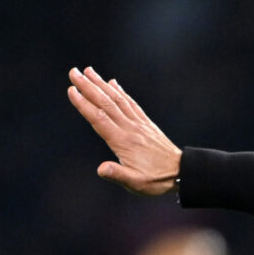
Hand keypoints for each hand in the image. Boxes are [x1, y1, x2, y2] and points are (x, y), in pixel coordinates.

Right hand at [68, 66, 180, 194]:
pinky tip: (113, 83)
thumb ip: (117, 175)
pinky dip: (121, 92)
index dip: (84, 104)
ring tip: (89, 71)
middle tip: (74, 72)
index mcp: (123, 141)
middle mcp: (130, 128)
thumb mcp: (136, 183)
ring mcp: (139, 124)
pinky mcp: (147, 124)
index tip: (71, 90)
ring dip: (102, 84)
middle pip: (106, 104)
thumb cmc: (157, 181)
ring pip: (118, 100)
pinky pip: (132, 104)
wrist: (182, 173)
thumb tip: (101, 169)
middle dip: (89, 87)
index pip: (99, 119)